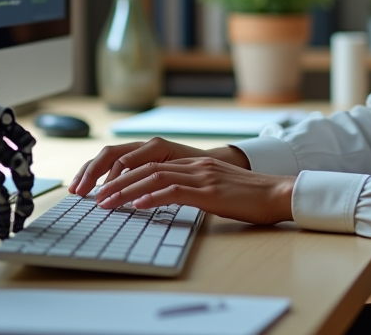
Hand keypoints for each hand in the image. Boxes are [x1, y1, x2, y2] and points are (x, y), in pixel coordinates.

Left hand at [69, 137, 248, 195]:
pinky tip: (137, 205)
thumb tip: (165, 201)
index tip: (102, 188)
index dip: (123, 174)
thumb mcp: (215, 191)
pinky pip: (175, 191)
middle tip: (93, 196)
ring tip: (106, 202)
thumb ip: (192, 191)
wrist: (278, 194)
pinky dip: (152, 197)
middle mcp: (194, 166)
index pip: (149, 164)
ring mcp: (202, 177)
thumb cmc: (249, 198)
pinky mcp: (210, 192)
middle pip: (145, 168)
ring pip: (154, 178)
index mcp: (194, 164)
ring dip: (126, 190)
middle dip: (115, 182)